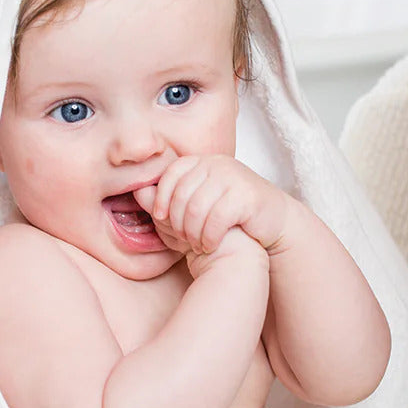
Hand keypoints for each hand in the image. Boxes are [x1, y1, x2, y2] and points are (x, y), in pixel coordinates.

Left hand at [133, 155, 292, 257]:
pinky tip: (210, 245)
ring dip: (193, 233)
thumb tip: (138, 192)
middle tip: (184, 239)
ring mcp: (233, 177)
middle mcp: (216, 164)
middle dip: (177, 223)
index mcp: (201, 162)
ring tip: (197, 244)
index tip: (160, 220)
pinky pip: (217, 218)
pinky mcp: (247, 195)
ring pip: (196, 209)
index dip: (160, 200)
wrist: (269, 223)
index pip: (169, 176)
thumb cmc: (226, 216)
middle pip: (181, 195)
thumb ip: (166, 201)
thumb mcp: (191, 208)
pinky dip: (209, 237)